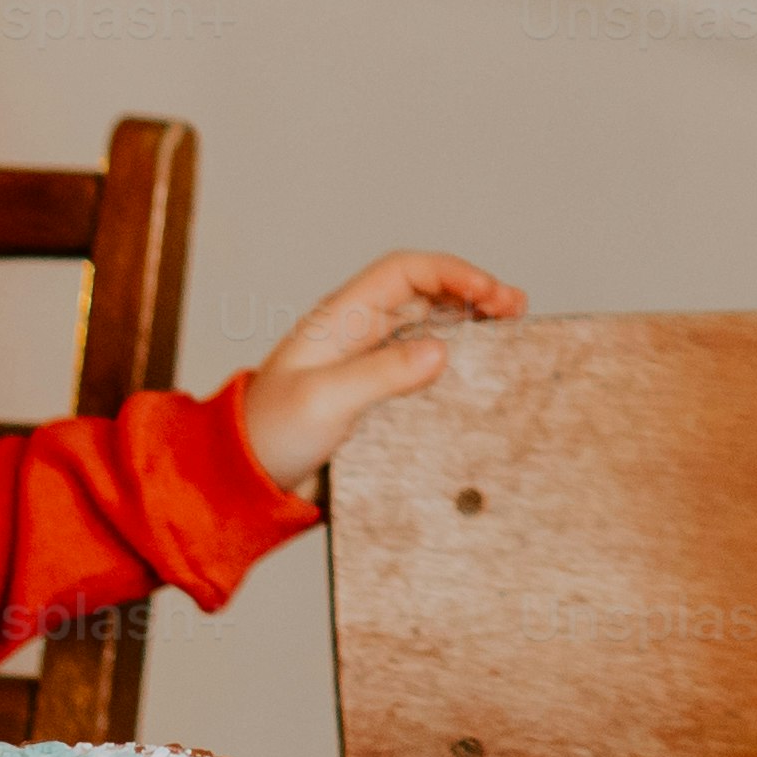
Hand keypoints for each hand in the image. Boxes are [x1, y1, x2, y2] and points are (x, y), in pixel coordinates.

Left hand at [232, 249, 528, 483]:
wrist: (239, 483)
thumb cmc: (268, 434)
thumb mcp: (324, 401)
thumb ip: (381, 374)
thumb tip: (442, 351)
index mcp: (341, 320)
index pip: (405, 273)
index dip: (452, 273)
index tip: (492, 292)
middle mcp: (358, 337)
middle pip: (426, 297)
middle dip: (473, 295)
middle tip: (517, 309)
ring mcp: (368, 369)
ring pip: (430, 333)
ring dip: (470, 329)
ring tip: (510, 337)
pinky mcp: (376, 404)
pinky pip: (424, 375)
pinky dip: (456, 370)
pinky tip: (479, 383)